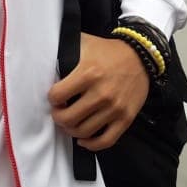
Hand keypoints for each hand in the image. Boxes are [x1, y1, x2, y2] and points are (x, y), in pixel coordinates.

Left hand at [47, 33, 148, 151]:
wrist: (141, 57)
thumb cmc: (109, 51)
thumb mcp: (85, 42)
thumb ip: (66, 48)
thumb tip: (45, 55)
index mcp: (88, 73)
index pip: (58, 95)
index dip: (52, 98)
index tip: (55, 97)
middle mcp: (101, 93)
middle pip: (68, 118)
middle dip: (58, 117)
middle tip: (59, 112)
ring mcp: (114, 108)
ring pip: (84, 131)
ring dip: (71, 130)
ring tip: (69, 123)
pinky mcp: (125, 119)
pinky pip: (105, 141)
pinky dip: (91, 144)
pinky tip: (83, 139)